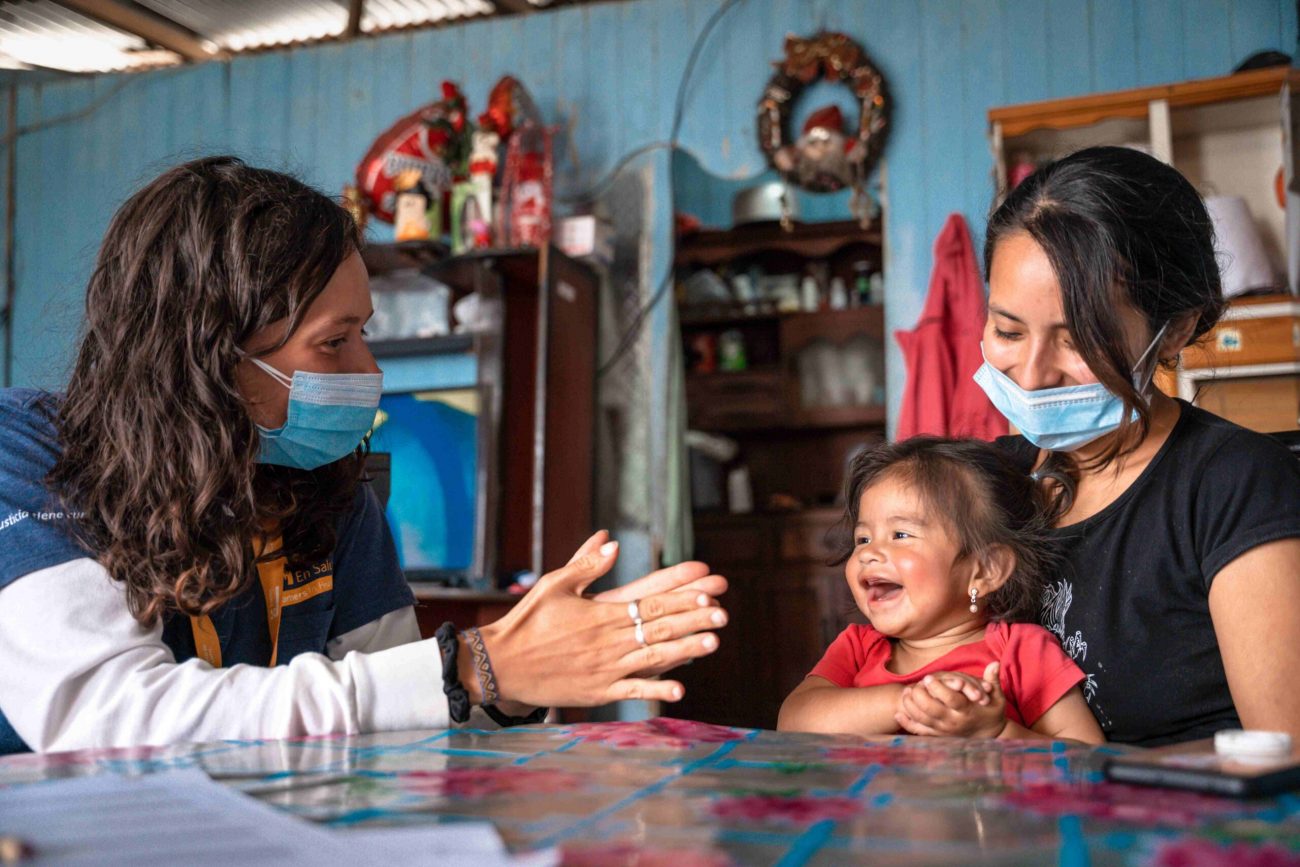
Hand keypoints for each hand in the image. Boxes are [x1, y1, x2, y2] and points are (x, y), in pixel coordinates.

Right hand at [475, 531, 727, 707]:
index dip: (681, 595)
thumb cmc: (526, 621)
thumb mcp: (554, 584)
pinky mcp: (598, 690)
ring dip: (685, 649)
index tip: (707, 588)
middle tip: (723, 614)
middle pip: (659, 626)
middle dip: (693, 619)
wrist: (500, 664)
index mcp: (601, 611)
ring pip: (653, 656)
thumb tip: (612, 539)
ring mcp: (605, 666)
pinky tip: (680, 689)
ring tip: (714, 643)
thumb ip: (585, 562)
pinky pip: (633, 690)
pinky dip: (656, 689)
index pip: (650, 600)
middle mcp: (608, 638)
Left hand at [894, 663, 1006, 738]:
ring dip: (911, 706)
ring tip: (906, 692)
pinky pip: (919, 731)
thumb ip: (992, 680)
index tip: (928, 677)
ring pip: (922, 720)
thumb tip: (994, 663)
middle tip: (914, 684)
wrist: (989, 735)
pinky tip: (898, 714)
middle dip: (920, 696)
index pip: (951, 700)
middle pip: (932, 710)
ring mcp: (944, 730)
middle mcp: (954, 722)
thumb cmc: (991, 711)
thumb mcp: (997, 697)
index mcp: (967, 710)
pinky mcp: (938, 736)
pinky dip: (907, 723)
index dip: (938, 688)